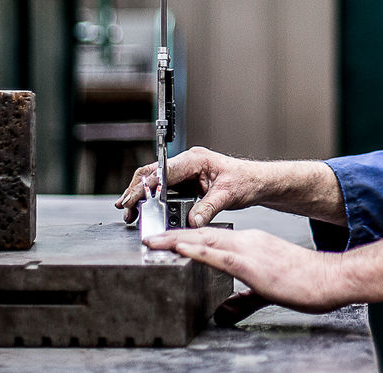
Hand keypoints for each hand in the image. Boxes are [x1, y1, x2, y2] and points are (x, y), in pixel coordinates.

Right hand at [115, 146, 256, 226]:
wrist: (256, 182)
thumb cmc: (246, 181)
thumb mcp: (228, 195)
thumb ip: (208, 209)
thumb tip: (191, 222)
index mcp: (195, 160)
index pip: (162, 172)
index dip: (145, 187)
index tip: (132, 200)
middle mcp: (187, 163)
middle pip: (152, 174)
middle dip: (136, 191)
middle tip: (125, 209)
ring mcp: (185, 171)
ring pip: (155, 181)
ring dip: (141, 196)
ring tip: (130, 213)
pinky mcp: (186, 182)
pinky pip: (163, 189)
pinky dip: (151, 199)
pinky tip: (144, 210)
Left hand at [145, 228, 345, 314]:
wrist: (329, 277)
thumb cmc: (305, 282)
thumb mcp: (267, 292)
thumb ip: (244, 301)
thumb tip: (225, 312)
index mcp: (251, 245)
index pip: (212, 239)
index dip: (187, 239)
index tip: (166, 241)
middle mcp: (247, 242)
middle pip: (202, 236)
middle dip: (174, 236)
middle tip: (150, 237)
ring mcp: (249, 250)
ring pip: (205, 241)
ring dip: (177, 240)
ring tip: (154, 241)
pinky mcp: (252, 264)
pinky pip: (219, 256)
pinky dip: (197, 251)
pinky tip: (181, 249)